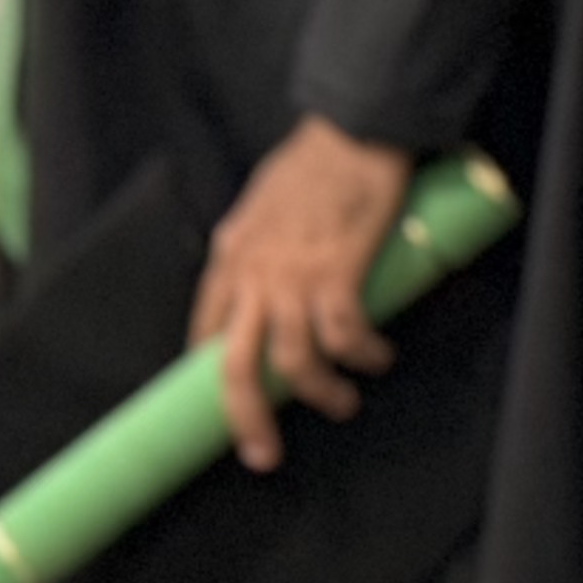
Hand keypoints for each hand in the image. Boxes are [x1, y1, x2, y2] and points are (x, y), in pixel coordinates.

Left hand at [193, 116, 410, 471]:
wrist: (353, 128)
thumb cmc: (314, 159)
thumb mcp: (262, 203)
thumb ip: (258, 242)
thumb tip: (262, 269)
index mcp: (231, 257)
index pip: (206, 331)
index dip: (212, 375)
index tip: (229, 403)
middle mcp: (253, 274)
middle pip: (234, 366)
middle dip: (246, 419)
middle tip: (263, 455)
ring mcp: (293, 276)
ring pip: (292, 361)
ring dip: (319, 392)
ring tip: (343, 403)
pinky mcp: (338, 271)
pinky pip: (344, 335)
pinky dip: (361, 355)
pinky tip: (377, 358)